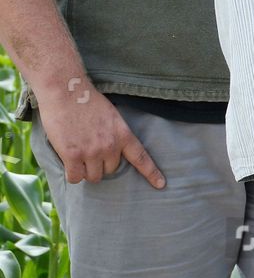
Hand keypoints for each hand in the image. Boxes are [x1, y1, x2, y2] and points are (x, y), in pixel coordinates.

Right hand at [34, 82, 164, 188]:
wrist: (67, 92)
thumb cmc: (88, 102)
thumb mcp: (112, 116)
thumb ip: (115, 134)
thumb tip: (114, 151)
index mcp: (123, 134)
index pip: (140, 157)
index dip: (151, 173)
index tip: (161, 184)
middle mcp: (110, 146)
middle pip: (110, 170)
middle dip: (101, 164)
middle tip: (90, 149)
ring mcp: (92, 152)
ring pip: (93, 176)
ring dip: (86, 170)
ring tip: (79, 153)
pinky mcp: (72, 156)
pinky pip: (75, 177)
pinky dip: (72, 174)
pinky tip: (69, 161)